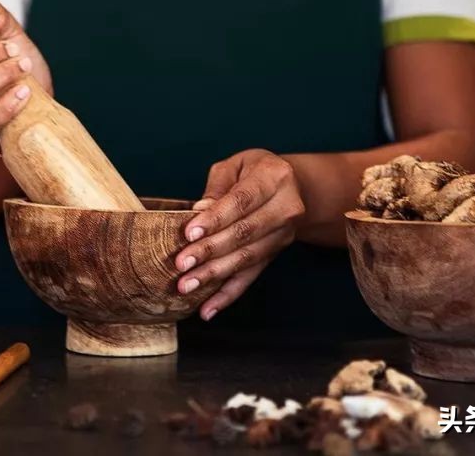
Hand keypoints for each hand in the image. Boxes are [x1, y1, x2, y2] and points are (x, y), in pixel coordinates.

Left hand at [175, 149, 301, 320]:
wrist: (293, 187)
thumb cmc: (255, 171)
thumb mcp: (237, 165)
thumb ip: (218, 186)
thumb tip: (200, 210)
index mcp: (274, 178)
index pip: (241, 201)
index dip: (215, 219)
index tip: (189, 233)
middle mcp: (286, 208)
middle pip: (244, 233)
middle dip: (210, 251)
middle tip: (181, 264)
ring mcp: (283, 236)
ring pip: (247, 258)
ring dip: (215, 274)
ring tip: (187, 285)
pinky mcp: (275, 255)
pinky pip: (251, 277)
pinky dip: (228, 296)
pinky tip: (207, 310)